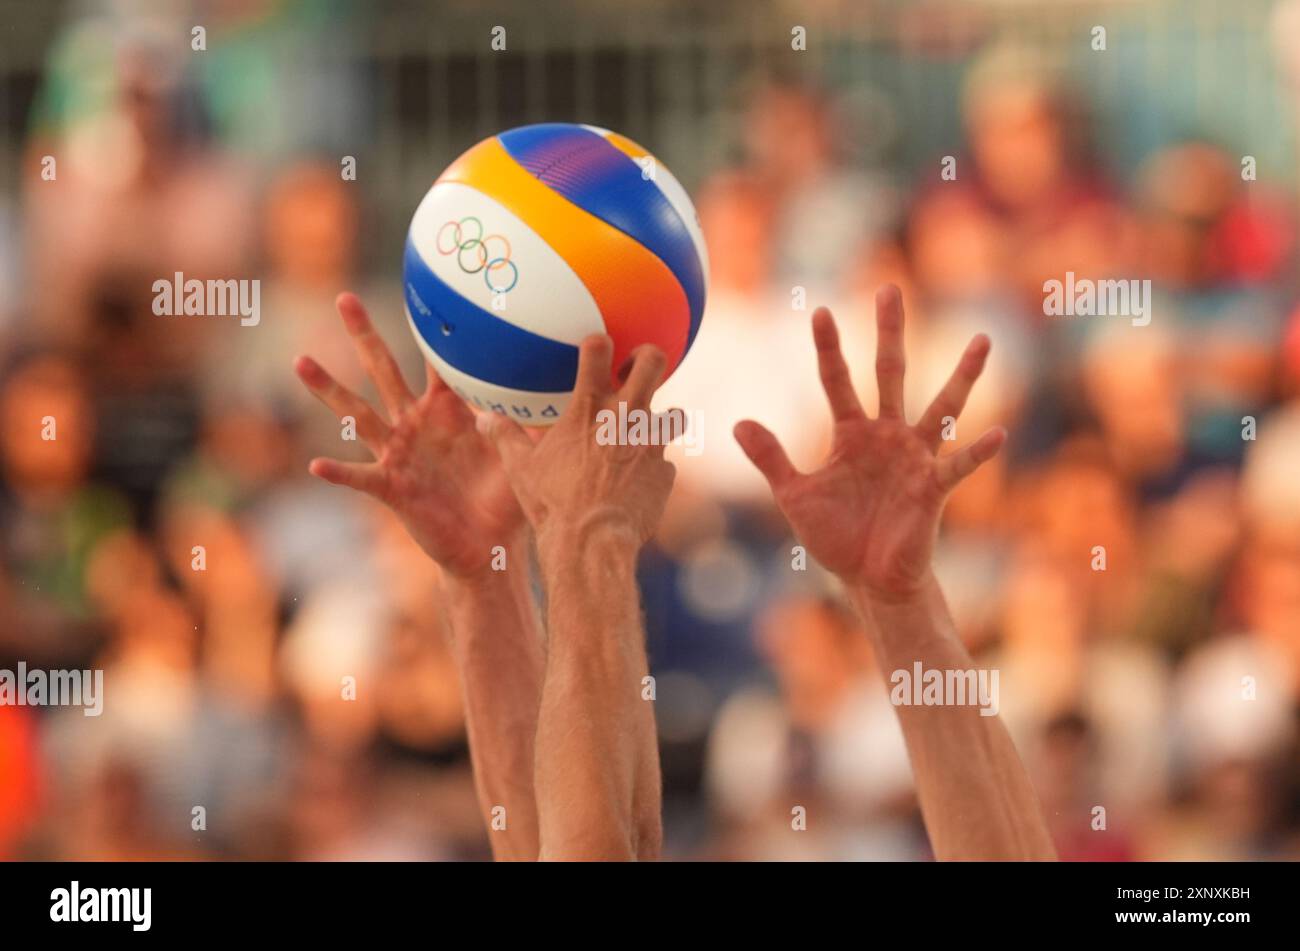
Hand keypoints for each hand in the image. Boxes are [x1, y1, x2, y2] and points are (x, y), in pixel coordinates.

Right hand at [295, 292, 525, 577]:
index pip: (435, 361)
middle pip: (384, 370)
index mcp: (446, 412)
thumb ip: (537, 420)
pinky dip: (340, 472)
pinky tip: (316, 465)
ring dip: (329, 388)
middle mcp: (415, 425)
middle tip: (345, 296)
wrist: (488, 548)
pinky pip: (361, 477)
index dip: (429, 329)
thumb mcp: (523, 454)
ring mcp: (398, 454)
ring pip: (358, 413)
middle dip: (364, 334)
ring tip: (300, 360)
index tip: (420, 289)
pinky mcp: (391, 487)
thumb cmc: (506, 500)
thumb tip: (572, 385)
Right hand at [476, 335, 679, 555]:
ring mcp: (651, 443)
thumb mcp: (521, 468)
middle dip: (649, 356)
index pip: (598, 349)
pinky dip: (652, 468)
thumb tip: (482, 419)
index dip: (598, 342)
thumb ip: (505, 437)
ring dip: (659, 420)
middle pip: (654, 361)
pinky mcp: (665, 472)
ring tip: (642, 434)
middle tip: (635, 368)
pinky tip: (636, 483)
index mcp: (589, 407)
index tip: (596, 347)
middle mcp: (627, 416)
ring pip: (671, 415)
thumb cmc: (552, 502)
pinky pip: (663, 462)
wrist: (591, 542)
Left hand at [734, 286, 1003, 600]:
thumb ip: (771, 458)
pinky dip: (976, 451)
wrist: (869, 580)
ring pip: (941, 406)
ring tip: (982, 340)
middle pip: (889, 373)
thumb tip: (738, 423)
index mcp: (851, 434)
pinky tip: (995, 434)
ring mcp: (914, 457)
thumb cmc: (836, 537)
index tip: (821, 311)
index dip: (829, 348)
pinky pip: (958, 465)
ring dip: (962, 375)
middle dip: (889, 332)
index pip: (837, 380)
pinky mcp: (932, 488)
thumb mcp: (795, 496)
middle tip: (889, 289)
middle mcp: (886, 435)